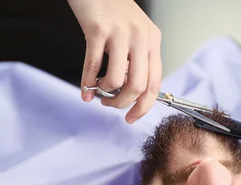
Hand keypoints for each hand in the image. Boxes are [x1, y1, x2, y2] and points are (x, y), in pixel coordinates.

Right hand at [68, 0, 161, 122]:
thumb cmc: (114, 10)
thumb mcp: (136, 33)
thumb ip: (137, 60)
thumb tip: (130, 92)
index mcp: (152, 41)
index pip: (155, 83)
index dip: (144, 106)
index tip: (132, 117)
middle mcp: (140, 38)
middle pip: (137, 87)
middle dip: (122, 104)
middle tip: (110, 105)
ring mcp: (119, 34)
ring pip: (116, 80)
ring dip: (105, 93)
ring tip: (99, 91)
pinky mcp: (97, 30)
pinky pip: (92, 65)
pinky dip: (87, 83)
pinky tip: (85, 90)